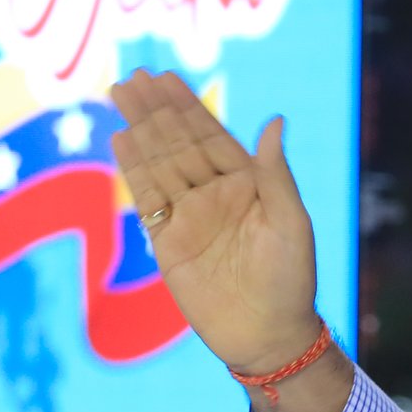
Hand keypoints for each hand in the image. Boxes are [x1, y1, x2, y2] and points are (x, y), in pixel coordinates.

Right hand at [109, 70, 319, 375]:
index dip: (189, 107)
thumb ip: (275, 175)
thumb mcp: (291, 224)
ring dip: (140, 130)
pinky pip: (148, 197)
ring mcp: (191, 216)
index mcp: (250, 187)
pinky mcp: (168, 241)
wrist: (267, 335)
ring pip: (160, 164)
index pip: (213, 138)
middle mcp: (217, 195)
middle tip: (133, 77)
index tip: (165, 78)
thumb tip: (275, 121)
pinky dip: (133, 168)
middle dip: (157, 110)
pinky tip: (120, 138)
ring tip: (120, 94)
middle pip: (180, 144)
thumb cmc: (291, 281)